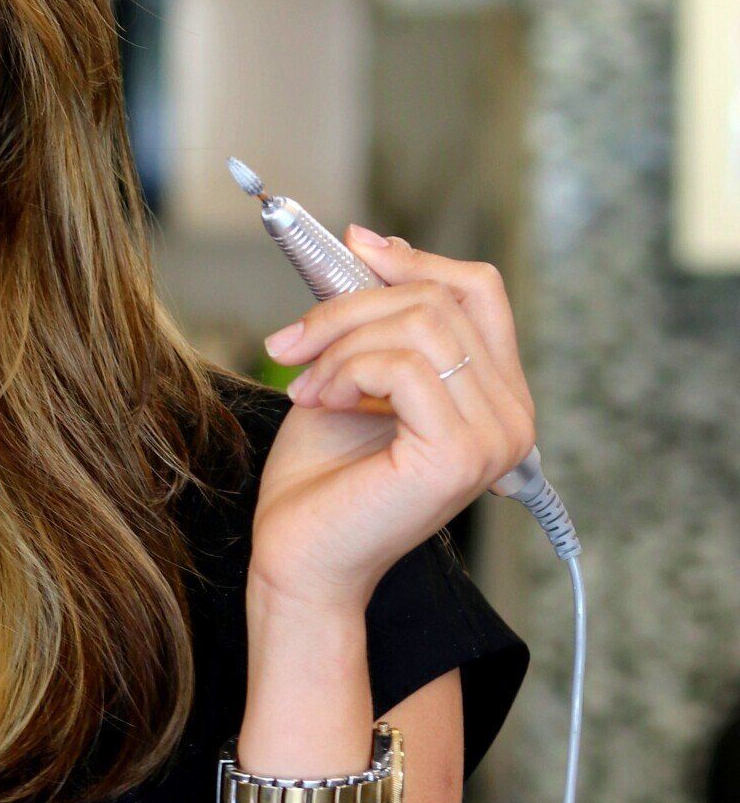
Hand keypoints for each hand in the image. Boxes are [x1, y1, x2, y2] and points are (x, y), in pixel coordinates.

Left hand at [252, 232, 537, 613]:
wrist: (298, 562)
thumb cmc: (320, 483)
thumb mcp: (351, 375)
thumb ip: (376, 319)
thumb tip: (372, 239)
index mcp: (496, 397)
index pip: (479, 291)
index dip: (416, 260)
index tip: (351, 246)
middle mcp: (512, 417)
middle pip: (441, 299)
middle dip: (351, 307)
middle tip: (291, 343)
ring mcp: (495, 437)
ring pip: (421, 324)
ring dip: (341, 343)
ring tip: (304, 386)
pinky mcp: (461, 453)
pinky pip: (405, 365)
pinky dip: (347, 371)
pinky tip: (319, 402)